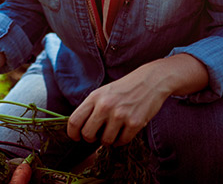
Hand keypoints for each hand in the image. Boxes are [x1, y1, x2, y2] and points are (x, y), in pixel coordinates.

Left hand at [66, 54, 207, 145]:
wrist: (150, 81)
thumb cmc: (123, 89)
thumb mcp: (102, 93)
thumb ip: (91, 108)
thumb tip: (80, 129)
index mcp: (94, 98)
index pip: (74, 120)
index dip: (72, 133)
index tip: (76, 137)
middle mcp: (105, 106)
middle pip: (87, 134)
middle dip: (90, 139)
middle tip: (96, 136)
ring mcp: (120, 115)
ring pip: (105, 141)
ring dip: (107, 141)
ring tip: (112, 132)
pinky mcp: (135, 123)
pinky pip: (122, 141)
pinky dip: (121, 141)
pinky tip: (123, 133)